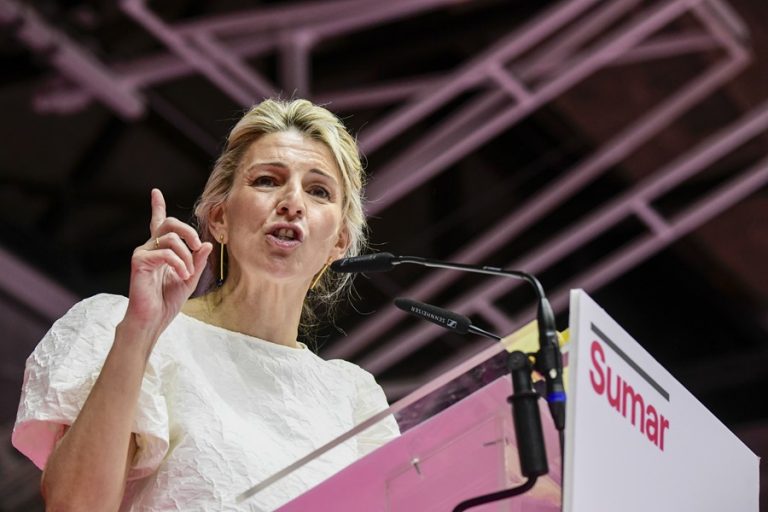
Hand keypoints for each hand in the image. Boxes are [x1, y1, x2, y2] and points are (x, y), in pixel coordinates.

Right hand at [123, 189, 212, 338]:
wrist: (153, 320)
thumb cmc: (168, 301)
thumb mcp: (190, 279)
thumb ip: (198, 261)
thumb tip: (207, 244)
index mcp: (161, 250)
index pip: (158, 223)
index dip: (157, 206)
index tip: (155, 191)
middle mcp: (150, 248)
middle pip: (169, 223)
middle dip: (188, 230)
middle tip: (197, 245)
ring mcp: (143, 253)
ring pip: (170, 238)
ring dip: (187, 255)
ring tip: (188, 273)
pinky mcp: (139, 261)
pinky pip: (165, 252)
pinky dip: (179, 264)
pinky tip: (182, 276)